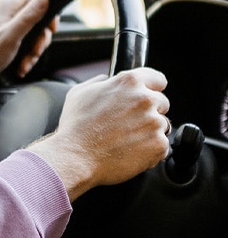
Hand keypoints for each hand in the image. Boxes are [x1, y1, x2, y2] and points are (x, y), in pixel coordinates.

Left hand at [0, 0, 54, 99]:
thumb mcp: (10, 36)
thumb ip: (28, 17)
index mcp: (10, 5)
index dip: (50, 13)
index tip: (50, 31)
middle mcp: (9, 11)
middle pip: (39, 18)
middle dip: (40, 39)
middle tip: (35, 52)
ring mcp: (7, 23)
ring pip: (33, 33)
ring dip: (33, 51)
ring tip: (25, 64)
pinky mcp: (5, 35)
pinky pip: (23, 42)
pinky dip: (25, 56)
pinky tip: (20, 67)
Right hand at [27, 67, 169, 199]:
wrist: (75, 157)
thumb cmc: (75, 127)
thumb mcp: (79, 93)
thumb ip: (99, 82)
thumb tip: (106, 80)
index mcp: (129, 82)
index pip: (157, 80)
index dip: (150, 89)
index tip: (146, 97)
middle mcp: (145, 99)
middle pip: (162, 103)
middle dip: (149, 112)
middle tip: (128, 125)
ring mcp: (154, 123)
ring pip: (162, 126)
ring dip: (149, 132)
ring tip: (126, 140)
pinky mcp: (159, 145)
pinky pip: (161, 146)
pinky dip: (149, 151)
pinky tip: (129, 152)